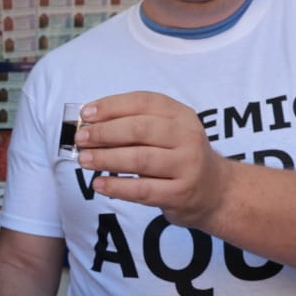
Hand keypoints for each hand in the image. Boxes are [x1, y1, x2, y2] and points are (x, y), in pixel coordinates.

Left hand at [73, 91, 228, 230]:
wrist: (214, 190)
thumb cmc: (178, 156)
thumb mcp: (167, 132)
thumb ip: (135, 125)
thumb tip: (90, 124)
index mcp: (181, 115)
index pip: (143, 102)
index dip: (111, 106)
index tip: (86, 113)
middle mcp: (188, 137)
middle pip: (140, 129)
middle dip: (105, 132)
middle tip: (81, 138)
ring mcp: (187, 166)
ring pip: (139, 159)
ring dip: (106, 158)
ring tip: (84, 160)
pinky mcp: (180, 193)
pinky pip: (142, 190)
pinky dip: (116, 186)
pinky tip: (99, 183)